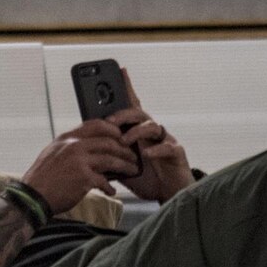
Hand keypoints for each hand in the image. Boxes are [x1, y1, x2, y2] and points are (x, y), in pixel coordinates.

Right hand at [20, 122, 141, 213]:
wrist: (32, 197)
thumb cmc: (43, 178)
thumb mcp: (53, 153)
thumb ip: (70, 147)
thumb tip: (89, 147)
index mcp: (66, 138)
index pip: (95, 124)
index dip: (112, 129)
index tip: (121, 135)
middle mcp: (74, 146)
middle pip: (108, 142)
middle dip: (124, 149)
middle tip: (132, 156)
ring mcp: (79, 161)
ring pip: (111, 159)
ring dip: (124, 166)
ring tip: (131, 170)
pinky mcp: (83, 178)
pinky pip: (104, 180)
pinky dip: (110, 187)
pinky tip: (112, 191)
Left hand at [112, 69, 193, 202]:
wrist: (170, 194)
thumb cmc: (148, 178)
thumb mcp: (124, 166)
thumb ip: (111, 156)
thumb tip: (90, 150)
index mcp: (139, 132)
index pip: (132, 106)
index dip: (127, 88)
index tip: (120, 71)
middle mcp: (153, 133)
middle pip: (139, 113)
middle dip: (123, 114)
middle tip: (110, 122)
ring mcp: (166, 141)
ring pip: (152, 126)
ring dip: (136, 132)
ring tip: (125, 141)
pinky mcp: (176, 154)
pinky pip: (167, 147)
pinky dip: (156, 150)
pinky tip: (147, 155)